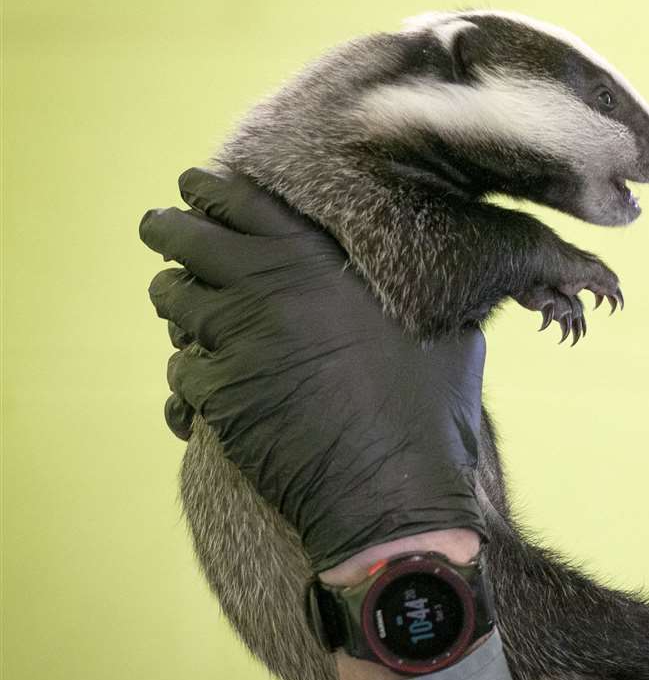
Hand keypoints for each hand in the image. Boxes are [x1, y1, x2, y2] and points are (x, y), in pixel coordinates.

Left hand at [139, 166, 488, 571]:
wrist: (393, 494)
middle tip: (164, 228)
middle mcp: (266, 289)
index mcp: (319, 260)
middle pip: (186, 238)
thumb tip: (454, 272)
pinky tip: (205, 384)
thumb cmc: (430, 413)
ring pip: (173, 301)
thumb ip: (429, 290)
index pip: (242, 201)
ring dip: (176, 299)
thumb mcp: (451, 333)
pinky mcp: (214, 395)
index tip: (196, 186)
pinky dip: (191, 374)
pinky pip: (181, 370)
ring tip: (183, 303)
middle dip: (170, 231)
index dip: (212, 190)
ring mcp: (232, 342)